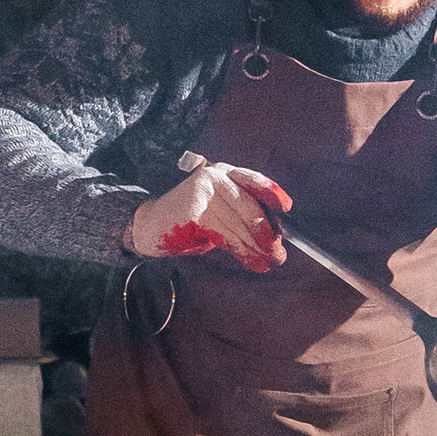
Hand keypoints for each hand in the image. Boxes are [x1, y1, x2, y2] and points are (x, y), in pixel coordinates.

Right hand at [125, 163, 290, 270]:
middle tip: (279, 254)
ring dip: (256, 248)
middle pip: (250, 206)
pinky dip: (242, 252)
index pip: (254, 180)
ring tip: (268, 262)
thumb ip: (244, 216)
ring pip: (240, 224)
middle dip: (267, 233)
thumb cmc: (191, 220)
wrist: (150, 225)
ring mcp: (203, 191)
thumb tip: (276, 235)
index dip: (273, 194)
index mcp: (224, 172)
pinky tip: (251, 262)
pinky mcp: (194, 211)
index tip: (287, 210)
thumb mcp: (221, 211)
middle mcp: (215, 176)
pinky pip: (226, 236)